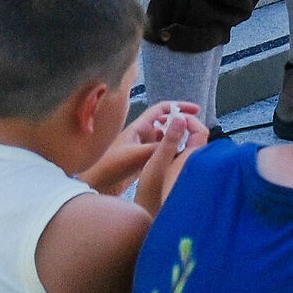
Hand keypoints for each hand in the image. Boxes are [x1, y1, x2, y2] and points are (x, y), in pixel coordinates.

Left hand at [77, 100, 203, 194]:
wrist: (95, 186)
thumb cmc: (110, 167)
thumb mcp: (136, 155)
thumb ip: (158, 146)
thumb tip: (181, 138)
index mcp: (139, 127)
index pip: (162, 109)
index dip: (179, 106)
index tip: (195, 110)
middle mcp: (141, 134)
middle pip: (166, 123)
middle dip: (181, 125)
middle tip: (197, 132)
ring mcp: (142, 148)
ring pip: (165, 139)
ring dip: (177, 140)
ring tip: (192, 146)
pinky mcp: (142, 161)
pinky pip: (161, 152)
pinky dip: (171, 153)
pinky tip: (180, 159)